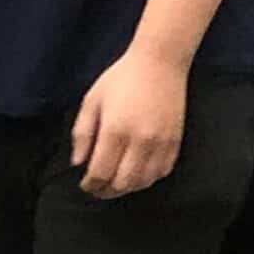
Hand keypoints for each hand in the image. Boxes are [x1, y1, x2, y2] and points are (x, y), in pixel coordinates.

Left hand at [71, 46, 186, 199]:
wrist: (159, 62)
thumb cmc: (121, 78)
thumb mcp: (92, 100)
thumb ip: (82, 133)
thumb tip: (78, 163)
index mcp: (115, 130)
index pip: (100, 173)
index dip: (90, 184)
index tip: (85, 183)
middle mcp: (139, 140)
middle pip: (121, 183)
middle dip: (106, 191)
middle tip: (98, 188)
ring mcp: (160, 143)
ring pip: (142, 182)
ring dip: (127, 188)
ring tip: (116, 183)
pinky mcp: (174, 142)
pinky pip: (161, 172)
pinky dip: (147, 179)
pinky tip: (137, 173)